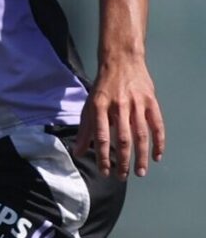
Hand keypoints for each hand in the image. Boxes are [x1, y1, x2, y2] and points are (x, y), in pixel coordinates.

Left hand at [73, 56, 164, 179]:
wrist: (121, 60)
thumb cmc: (103, 86)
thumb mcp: (89, 104)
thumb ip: (85, 129)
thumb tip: (77, 152)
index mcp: (99, 106)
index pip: (101, 137)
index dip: (103, 156)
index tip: (105, 172)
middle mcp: (118, 106)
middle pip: (122, 139)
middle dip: (122, 161)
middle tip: (122, 177)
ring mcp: (136, 103)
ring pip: (141, 135)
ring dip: (141, 156)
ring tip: (140, 172)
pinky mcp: (150, 101)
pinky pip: (156, 125)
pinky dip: (158, 142)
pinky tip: (157, 156)